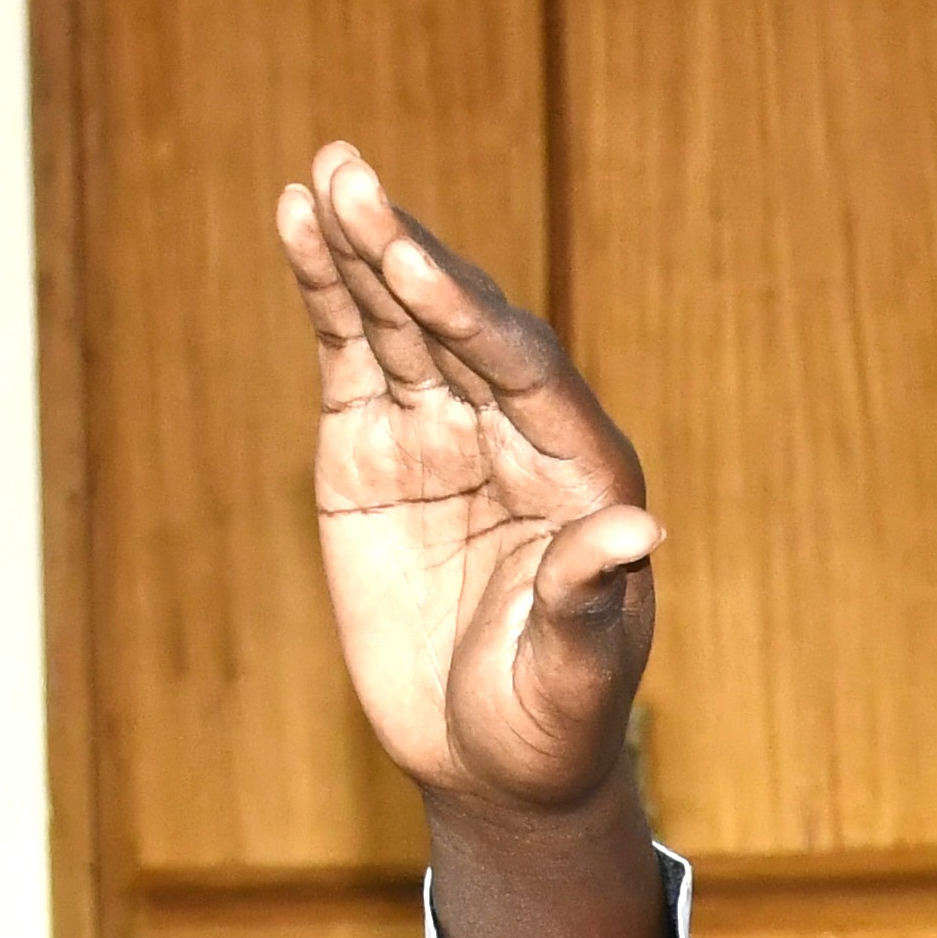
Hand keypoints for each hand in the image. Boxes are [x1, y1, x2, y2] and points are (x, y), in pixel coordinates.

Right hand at [280, 143, 656, 820]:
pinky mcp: (376, 444)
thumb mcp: (576, 678)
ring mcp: (442, 429)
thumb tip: (641, 530)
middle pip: (460, 322)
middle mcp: (517, 431)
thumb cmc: (553, 725)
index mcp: (583, 472)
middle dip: (405, 251)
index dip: (470, 315)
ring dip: (360, 246)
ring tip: (325, 175)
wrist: (491, 763)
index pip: (526, 372)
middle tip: (352, 176)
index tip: (414, 265)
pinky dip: (324, 290)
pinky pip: (351, 350)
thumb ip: (590, 603)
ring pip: (400, 320)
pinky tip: (296, 224)